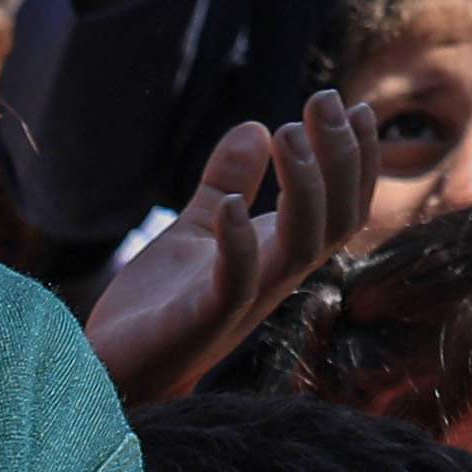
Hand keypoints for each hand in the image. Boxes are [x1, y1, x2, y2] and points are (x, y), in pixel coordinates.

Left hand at [77, 91, 368, 401]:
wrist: (114, 371)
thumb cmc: (160, 305)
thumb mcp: (198, 228)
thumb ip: (229, 180)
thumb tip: (255, 125)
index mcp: (280, 255)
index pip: (342, 206)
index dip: (358, 159)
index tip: (358, 105)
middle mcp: (275, 279)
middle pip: (337, 219)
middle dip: (340, 157)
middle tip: (325, 100)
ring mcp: (244, 302)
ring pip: (301, 246)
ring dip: (302, 187)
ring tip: (286, 132)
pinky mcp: (203, 322)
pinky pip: (236, 284)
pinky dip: (238, 243)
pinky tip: (230, 205)